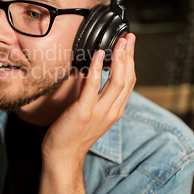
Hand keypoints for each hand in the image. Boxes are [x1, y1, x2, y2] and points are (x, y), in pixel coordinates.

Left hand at [41, 33, 136, 167]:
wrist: (62, 156)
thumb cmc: (72, 134)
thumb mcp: (89, 112)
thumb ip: (93, 94)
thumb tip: (88, 71)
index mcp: (114, 111)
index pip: (129, 82)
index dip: (132, 62)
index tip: (130, 45)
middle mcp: (111, 111)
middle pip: (128, 79)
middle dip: (130, 56)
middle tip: (130, 38)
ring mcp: (99, 112)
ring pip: (117, 82)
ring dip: (120, 59)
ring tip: (120, 42)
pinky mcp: (83, 112)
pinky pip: (93, 86)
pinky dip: (96, 68)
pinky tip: (97, 54)